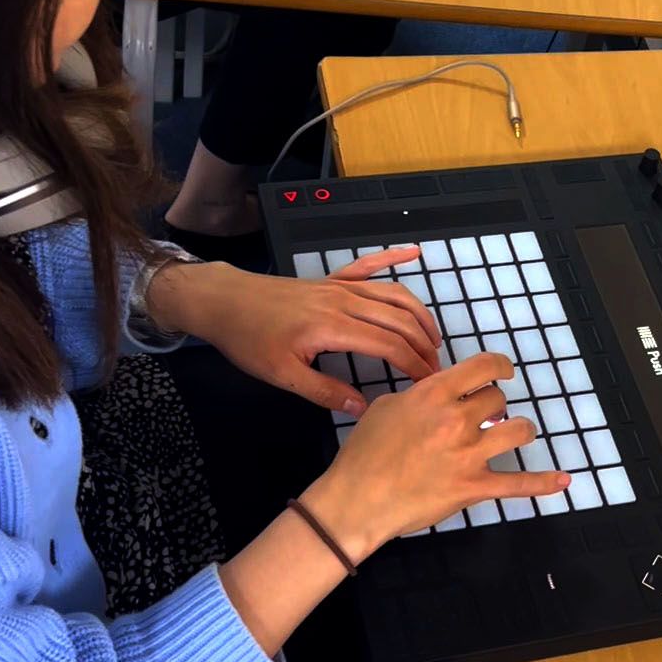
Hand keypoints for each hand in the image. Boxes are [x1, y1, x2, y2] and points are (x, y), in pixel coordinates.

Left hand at [149, 247, 440, 414]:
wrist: (224, 301)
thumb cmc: (249, 339)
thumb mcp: (282, 375)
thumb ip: (324, 392)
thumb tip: (363, 408)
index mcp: (333, 326)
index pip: (388, 344)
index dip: (414, 364)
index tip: (429, 384)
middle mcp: (344, 301)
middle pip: (399, 319)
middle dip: (424, 345)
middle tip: (437, 370)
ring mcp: (339, 286)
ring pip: (392, 294)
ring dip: (419, 314)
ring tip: (434, 338)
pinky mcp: (331, 279)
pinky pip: (369, 265)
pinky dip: (394, 257)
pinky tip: (415, 252)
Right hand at [299, 353, 571, 558]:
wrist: (357, 499)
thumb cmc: (364, 453)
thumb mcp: (386, 407)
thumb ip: (419, 396)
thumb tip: (439, 394)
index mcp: (434, 394)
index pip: (482, 367)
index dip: (500, 365)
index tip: (503, 371)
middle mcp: (457, 419)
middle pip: (497, 400)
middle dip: (493, 407)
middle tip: (482, 418)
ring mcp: (469, 454)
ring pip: (518, 431)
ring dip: (518, 430)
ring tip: (511, 434)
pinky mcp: (474, 487)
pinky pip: (518, 484)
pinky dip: (544, 483)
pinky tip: (563, 481)